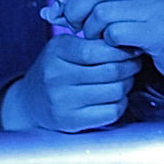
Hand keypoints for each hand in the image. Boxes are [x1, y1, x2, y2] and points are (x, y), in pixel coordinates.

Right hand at [0, 34, 141, 132]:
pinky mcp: (71, 121)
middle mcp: (56, 77)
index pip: (96, 50)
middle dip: (130, 66)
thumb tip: (128, 41)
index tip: (130, 48)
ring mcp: (63, 102)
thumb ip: (91, 42)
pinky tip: (116, 96)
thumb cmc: (54, 69)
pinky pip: (111, 112)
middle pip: (110, 71)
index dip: (120, 50)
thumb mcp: (64, 47)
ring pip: (114, 91)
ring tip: (125, 79)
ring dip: (127, 84)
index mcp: (56, 52)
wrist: (29, 101)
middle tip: (134, 63)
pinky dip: (120, 103)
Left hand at [44, 0, 163, 84]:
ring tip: (100, 40)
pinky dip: (109, 43)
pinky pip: (116, 33)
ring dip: (92, 31)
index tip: (60, 9)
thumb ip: (94, 5)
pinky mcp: (159, 29)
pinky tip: (117, 47)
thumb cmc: (155, 31)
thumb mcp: (127, 10)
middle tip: (76, 28)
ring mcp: (156, 5)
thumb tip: (49, 10)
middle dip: (75, 12)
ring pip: (102, 12)